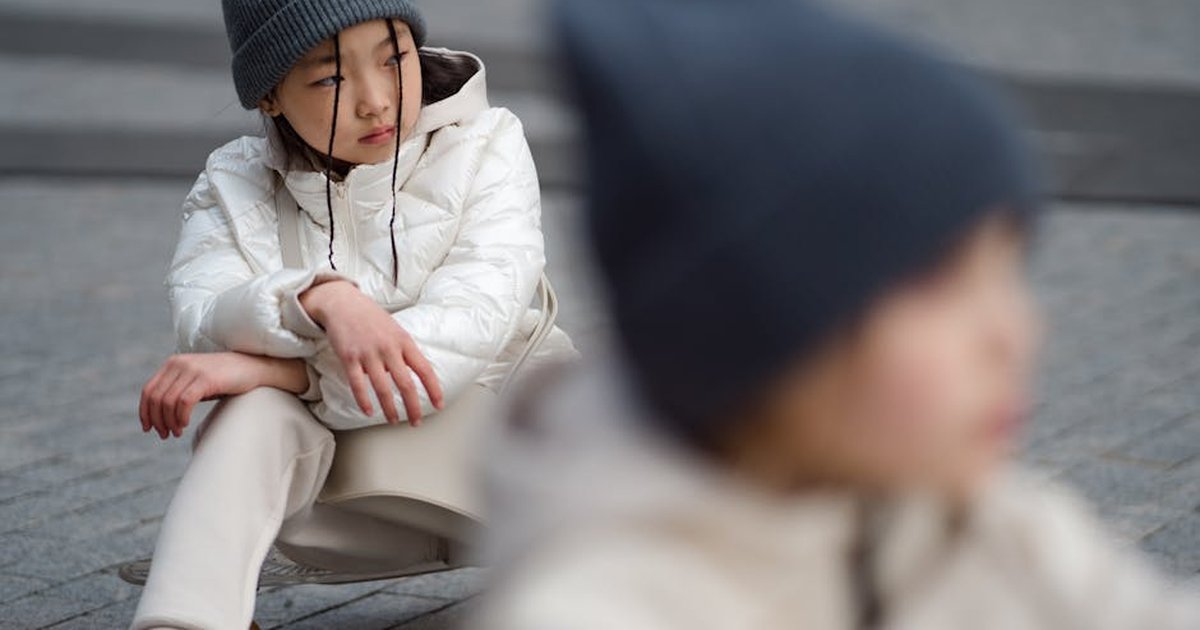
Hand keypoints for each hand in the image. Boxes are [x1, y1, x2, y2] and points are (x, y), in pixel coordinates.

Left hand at [139, 352, 307, 439]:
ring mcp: (192, 369)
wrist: (254, 368)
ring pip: (168, 402)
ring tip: (176, 433)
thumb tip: (160, 413)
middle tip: (165, 435)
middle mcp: (179, 364)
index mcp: (173, 363)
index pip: (148, 391)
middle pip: (156, 398)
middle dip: (157, 420)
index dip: (145, 412)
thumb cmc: (226, 378)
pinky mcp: (205, 378)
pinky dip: (181, 417)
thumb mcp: (197, 381)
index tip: (149, 429)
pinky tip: (185, 425)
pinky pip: (184, 402)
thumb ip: (179, 389)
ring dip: (169, 422)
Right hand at [300, 280, 443, 424]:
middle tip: (416, 422)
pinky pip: (358, 385)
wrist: (343, 303)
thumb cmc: (371, 318)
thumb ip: (405, 351)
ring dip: (390, 409)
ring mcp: (368, 353)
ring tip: (395, 420)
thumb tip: (416, 372)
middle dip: (413, 407)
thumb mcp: (395, 329)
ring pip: (383, 388)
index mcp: (404, 341)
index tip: (439, 405)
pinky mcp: (349, 357)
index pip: (425, 369)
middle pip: (406, 384)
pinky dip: (364, 401)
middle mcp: (389, 348)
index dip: (434, 389)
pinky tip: (369, 411)